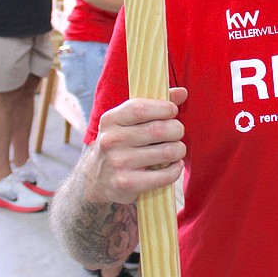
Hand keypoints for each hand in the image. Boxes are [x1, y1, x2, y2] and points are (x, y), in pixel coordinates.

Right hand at [87, 87, 187, 204]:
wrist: (95, 179)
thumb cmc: (121, 143)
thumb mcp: (129, 121)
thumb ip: (155, 105)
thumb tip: (182, 92)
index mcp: (110, 120)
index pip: (141, 108)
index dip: (163, 108)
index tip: (172, 111)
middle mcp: (111, 140)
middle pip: (159, 130)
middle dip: (177, 130)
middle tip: (176, 133)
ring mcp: (118, 163)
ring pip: (167, 152)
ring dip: (179, 150)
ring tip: (176, 150)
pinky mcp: (127, 184)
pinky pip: (164, 175)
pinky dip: (176, 170)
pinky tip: (173, 166)